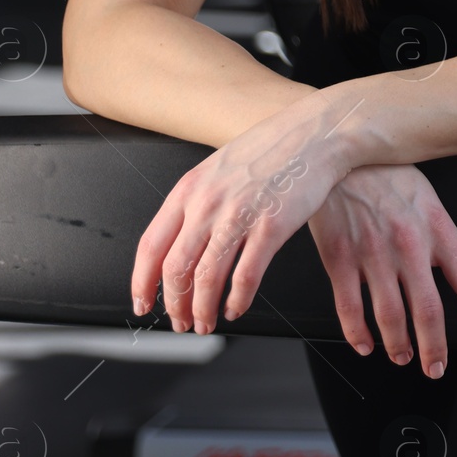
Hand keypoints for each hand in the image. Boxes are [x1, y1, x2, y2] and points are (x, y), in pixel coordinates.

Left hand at [131, 93, 349, 333]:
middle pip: (176, 269)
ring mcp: (239, 216)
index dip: (142, 283)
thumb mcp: (219, 167)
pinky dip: (237, 299)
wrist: (315, 133)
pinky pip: (246, 276)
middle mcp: (208, 204)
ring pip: (207, 278)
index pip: (151, 246)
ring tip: (206, 322)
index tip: (143, 302)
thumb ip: (197, 201)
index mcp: (189, 189)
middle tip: (180, 322)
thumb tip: (180, 242)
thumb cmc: (271, 149)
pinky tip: (237, 307)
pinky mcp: (271, 227)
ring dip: (202, 310)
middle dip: (174, 304)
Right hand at [308, 164, 456, 378]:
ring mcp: (373, 252)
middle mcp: (409, 244)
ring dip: (398, 345)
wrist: (338, 153)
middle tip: (436, 367)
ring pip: (391, 316)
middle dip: (435, 348)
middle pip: (429, 310)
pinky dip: (358, 334)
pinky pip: (350, 307)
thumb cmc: (385, 174)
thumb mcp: (428, 200)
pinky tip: (365, 343)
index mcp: (436, 228)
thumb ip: (453, 239)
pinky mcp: (339, 257)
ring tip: (402, 357)